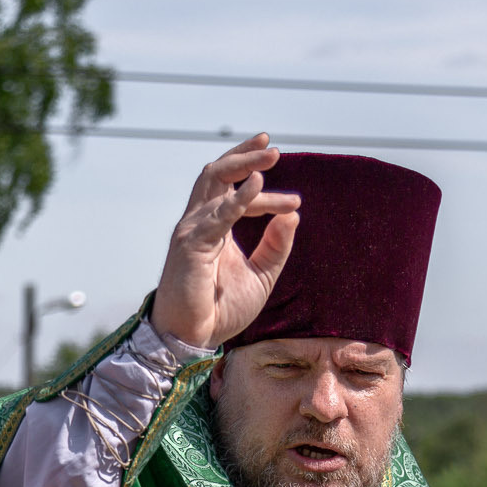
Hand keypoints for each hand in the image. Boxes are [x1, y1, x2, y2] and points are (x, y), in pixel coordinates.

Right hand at [150, 133, 300, 348]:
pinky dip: (238, 198)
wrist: (193, 338)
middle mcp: (199, 222)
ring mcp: (192, 230)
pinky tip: (257, 185)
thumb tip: (294, 215)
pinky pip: (217, 215)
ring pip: (214, 181)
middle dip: (245, 156)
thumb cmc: (219, 309)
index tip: (295, 201)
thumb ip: (276, 247)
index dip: (266, 193)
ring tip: (270, 156)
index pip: (236, 194)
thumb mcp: (260, 275)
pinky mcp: (191, 244)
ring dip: (243, 165)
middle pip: (218, 174)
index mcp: (214, 228)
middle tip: (274, 149)